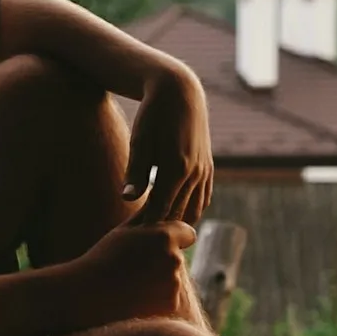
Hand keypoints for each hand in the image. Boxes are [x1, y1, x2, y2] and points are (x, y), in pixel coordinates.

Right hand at [72, 220, 198, 326]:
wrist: (89, 294)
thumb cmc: (104, 257)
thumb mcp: (125, 230)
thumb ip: (148, 215)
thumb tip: (159, 197)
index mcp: (165, 237)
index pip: (187, 233)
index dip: (176, 238)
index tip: (159, 245)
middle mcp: (174, 259)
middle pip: (179, 257)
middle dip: (165, 260)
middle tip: (137, 267)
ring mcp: (174, 283)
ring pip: (174, 278)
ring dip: (161, 280)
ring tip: (133, 283)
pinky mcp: (171, 305)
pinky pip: (170, 298)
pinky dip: (158, 299)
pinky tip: (136, 297)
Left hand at [124, 62, 213, 223]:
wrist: (180, 92)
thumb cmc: (153, 114)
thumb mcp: (140, 140)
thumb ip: (135, 172)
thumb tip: (127, 199)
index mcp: (176, 169)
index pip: (159, 210)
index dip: (144, 227)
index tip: (129, 239)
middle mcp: (195, 174)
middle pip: (176, 214)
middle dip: (158, 229)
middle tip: (139, 243)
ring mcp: (205, 171)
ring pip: (194, 210)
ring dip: (176, 222)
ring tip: (156, 232)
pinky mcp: (209, 167)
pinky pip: (204, 198)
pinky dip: (192, 211)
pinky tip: (177, 216)